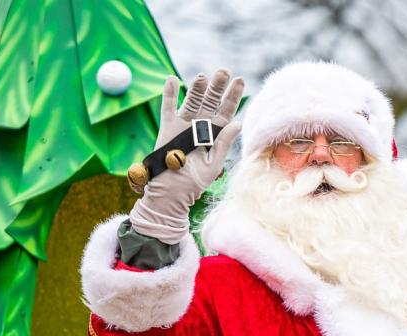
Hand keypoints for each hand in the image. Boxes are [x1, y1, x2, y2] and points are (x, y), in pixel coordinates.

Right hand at [128, 69, 243, 244]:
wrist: (170, 193)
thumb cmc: (194, 183)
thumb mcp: (214, 164)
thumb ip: (224, 143)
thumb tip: (237, 123)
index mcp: (215, 135)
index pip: (226, 111)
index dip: (232, 96)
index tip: (239, 80)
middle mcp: (200, 127)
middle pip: (210, 102)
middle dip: (217, 87)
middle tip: (223, 71)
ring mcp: (183, 126)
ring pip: (192, 101)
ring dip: (197, 88)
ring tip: (203, 76)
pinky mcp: (167, 128)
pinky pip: (168, 107)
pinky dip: (169, 94)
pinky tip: (172, 79)